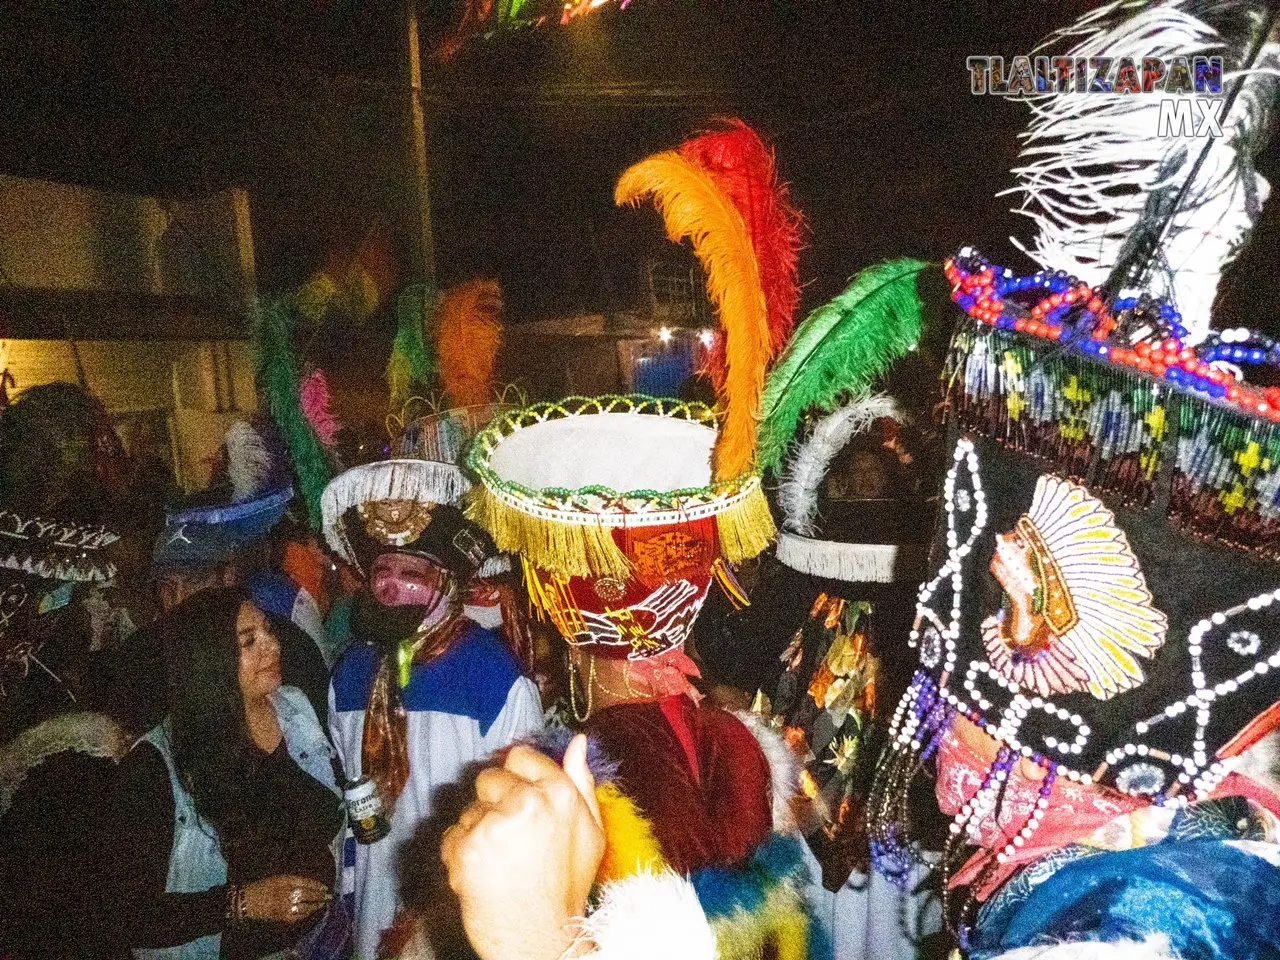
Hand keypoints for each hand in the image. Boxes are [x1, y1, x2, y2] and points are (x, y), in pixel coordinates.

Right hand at [241, 875, 328, 923]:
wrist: (245, 901)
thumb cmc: (261, 887)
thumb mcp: (276, 878)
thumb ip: (292, 880)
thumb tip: (309, 883)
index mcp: (283, 881)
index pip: (304, 882)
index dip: (316, 885)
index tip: (325, 887)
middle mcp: (285, 893)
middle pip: (307, 894)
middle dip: (319, 896)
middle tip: (328, 896)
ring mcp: (283, 906)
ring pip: (304, 907)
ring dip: (315, 906)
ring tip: (322, 904)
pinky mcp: (281, 917)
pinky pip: (297, 916)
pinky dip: (306, 914)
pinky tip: (311, 911)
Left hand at [441, 735, 604, 959]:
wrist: (542, 940)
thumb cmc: (567, 886)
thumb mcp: (590, 831)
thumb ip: (581, 781)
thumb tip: (578, 741)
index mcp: (559, 793)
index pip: (519, 756)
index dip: (516, 779)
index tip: (518, 802)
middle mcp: (527, 801)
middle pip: (489, 779)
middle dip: (494, 805)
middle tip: (512, 841)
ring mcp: (494, 824)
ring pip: (469, 810)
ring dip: (477, 833)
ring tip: (500, 864)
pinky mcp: (467, 848)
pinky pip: (452, 837)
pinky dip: (461, 856)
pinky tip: (483, 876)